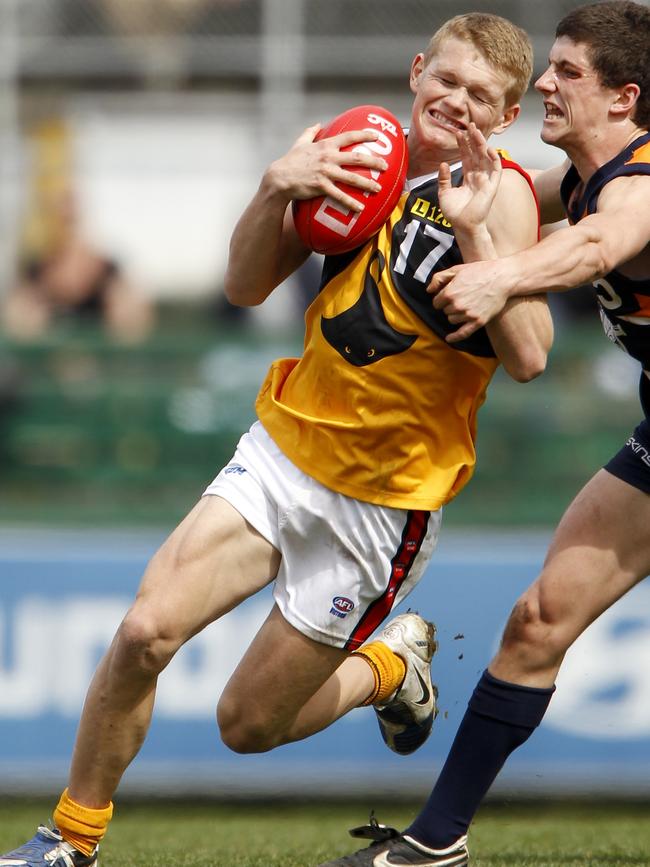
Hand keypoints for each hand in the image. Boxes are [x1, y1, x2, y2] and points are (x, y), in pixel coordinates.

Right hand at [266, 124, 388, 212]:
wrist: (280, 177)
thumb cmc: (290, 160)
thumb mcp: (300, 143)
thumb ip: (310, 132)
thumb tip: (318, 124)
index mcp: (326, 145)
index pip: (349, 137)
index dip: (364, 135)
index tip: (376, 137)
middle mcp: (328, 157)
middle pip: (357, 158)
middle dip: (374, 162)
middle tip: (386, 166)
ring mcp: (326, 172)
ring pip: (352, 178)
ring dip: (367, 183)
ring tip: (378, 188)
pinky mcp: (321, 186)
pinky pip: (339, 195)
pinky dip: (350, 202)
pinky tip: (360, 208)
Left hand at [428, 260, 510, 341]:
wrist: (502, 277)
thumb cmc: (480, 271)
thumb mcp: (457, 269)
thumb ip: (439, 278)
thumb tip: (428, 290)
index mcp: (450, 293)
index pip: (436, 303)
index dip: (442, 299)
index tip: (450, 295)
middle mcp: (457, 305)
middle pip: (445, 311)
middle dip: (450, 305)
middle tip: (463, 296)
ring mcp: (468, 315)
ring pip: (452, 320)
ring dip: (456, 315)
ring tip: (468, 303)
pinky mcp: (478, 321)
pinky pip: (463, 333)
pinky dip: (455, 337)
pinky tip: (449, 339)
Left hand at [437, 123, 501, 232]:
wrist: (463, 226)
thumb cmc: (455, 214)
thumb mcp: (444, 193)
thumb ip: (444, 179)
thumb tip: (443, 164)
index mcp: (467, 178)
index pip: (466, 157)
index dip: (463, 145)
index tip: (458, 133)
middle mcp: (478, 177)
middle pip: (476, 153)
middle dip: (473, 139)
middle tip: (468, 125)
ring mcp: (486, 180)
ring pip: (485, 157)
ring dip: (481, 144)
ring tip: (475, 131)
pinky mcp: (492, 186)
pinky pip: (496, 169)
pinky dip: (494, 158)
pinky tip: (488, 148)